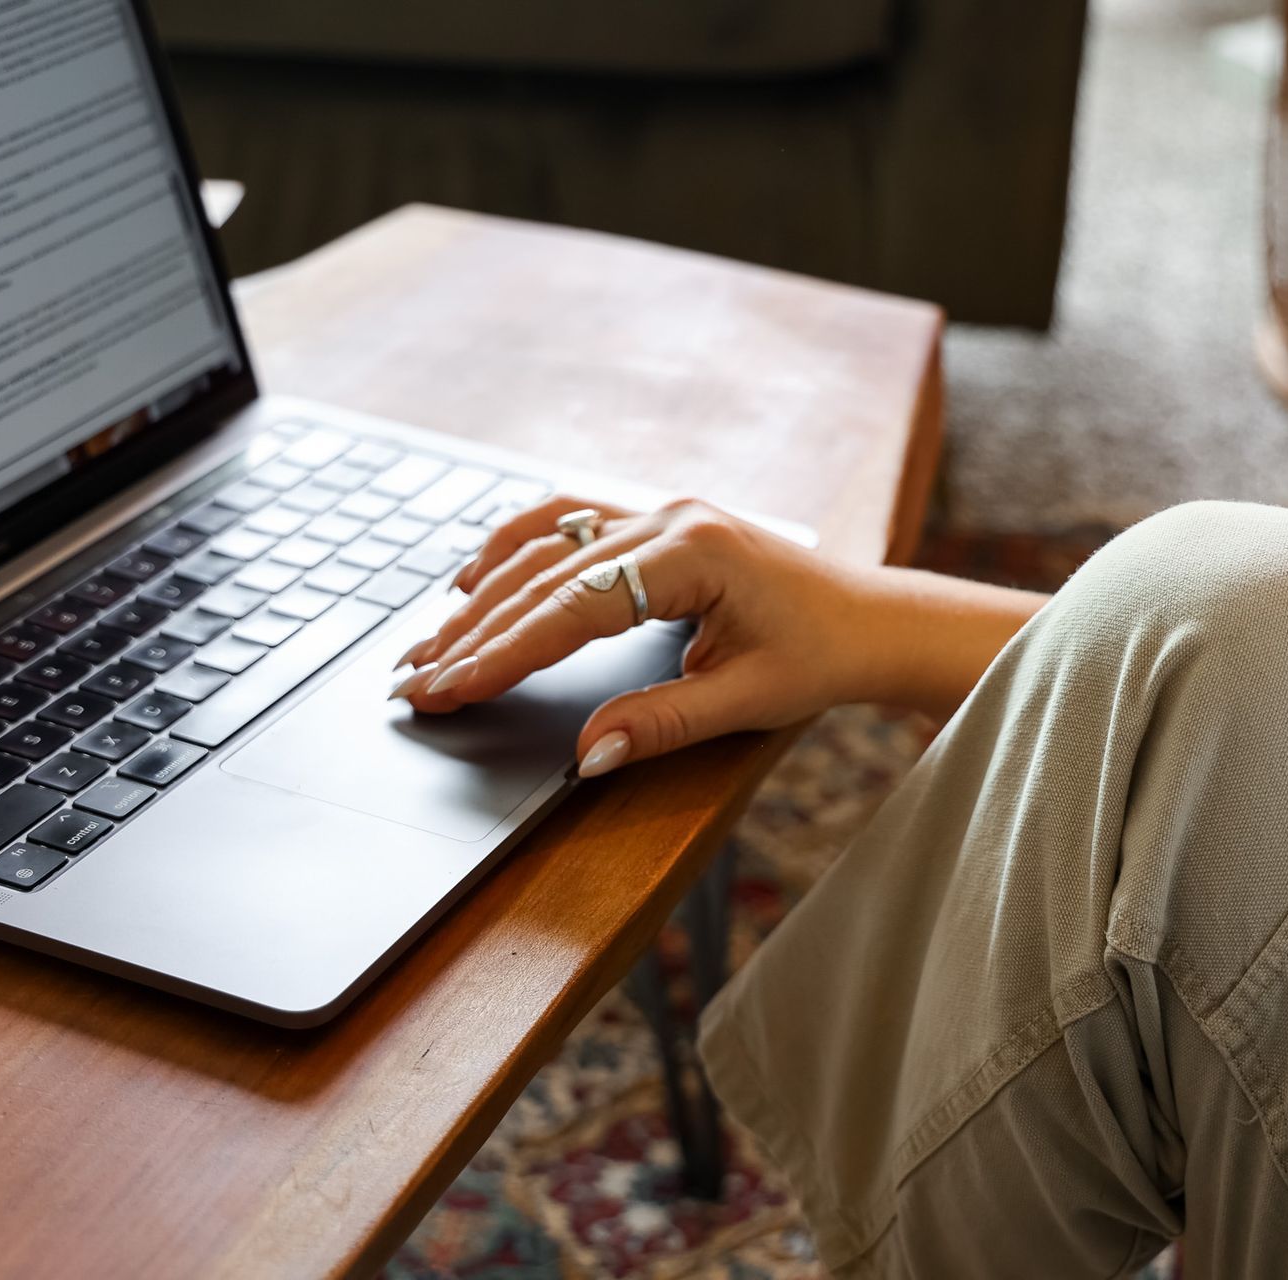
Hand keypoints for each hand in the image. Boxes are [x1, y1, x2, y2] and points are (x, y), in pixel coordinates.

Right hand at [390, 496, 893, 775]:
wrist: (873, 621)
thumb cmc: (823, 655)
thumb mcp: (748, 701)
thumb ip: (662, 724)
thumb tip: (587, 755)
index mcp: (693, 555)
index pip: (573, 606)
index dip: (504, 651)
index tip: (450, 686)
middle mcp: (670, 520)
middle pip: (545, 574)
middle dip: (474, 631)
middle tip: (414, 680)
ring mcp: (662, 514)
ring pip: (547, 542)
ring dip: (483, 591)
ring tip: (430, 642)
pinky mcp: (659, 525)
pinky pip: (570, 524)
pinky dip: (517, 551)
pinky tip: (475, 579)